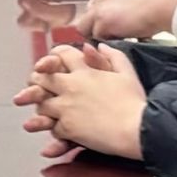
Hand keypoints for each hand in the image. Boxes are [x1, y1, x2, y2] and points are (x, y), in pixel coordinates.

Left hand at [18, 41, 147, 159]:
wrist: (137, 129)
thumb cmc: (135, 101)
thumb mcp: (127, 73)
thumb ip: (113, 56)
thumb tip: (98, 45)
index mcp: (84, 71)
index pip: (59, 55)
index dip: (52, 58)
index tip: (50, 65)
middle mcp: (71, 86)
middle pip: (42, 79)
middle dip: (38, 82)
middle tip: (38, 89)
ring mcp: (66, 107)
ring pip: (42, 105)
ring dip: (44, 108)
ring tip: (46, 113)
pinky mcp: (67, 128)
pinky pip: (53, 128)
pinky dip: (55, 129)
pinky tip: (61, 131)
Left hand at [77, 0, 176, 43]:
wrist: (165, 5)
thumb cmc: (160, 4)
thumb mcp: (137, 1)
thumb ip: (123, 9)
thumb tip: (120, 23)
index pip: (94, 9)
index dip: (99, 22)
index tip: (108, 30)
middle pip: (85, 19)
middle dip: (93, 30)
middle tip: (109, 38)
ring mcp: (100, 9)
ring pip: (87, 29)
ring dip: (99, 37)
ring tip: (117, 40)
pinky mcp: (102, 22)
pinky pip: (97, 38)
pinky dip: (107, 42)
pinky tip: (121, 40)